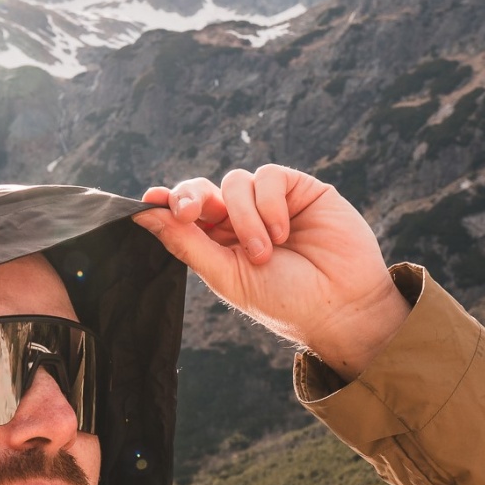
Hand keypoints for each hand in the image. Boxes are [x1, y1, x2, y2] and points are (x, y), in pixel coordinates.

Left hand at [132, 164, 410, 379]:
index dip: (167, 203)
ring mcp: (271, 203)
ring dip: (244, 218)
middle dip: (192, 197)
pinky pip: (269, 177)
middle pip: (204, 190)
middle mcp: (242, 220)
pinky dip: (270, 205)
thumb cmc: (284, 301)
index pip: (186, 214)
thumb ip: (187, 243)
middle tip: (190, 212)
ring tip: (265, 253)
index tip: (149, 201)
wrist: (340, 307)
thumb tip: (144, 213)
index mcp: (219, 244)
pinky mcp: (300, 189)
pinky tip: (283, 233)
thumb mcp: (227, 276)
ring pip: (235, 182)